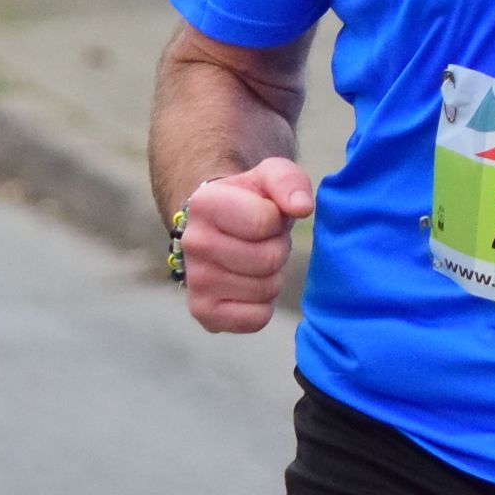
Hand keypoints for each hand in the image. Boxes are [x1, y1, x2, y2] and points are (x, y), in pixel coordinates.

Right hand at [178, 157, 314, 333]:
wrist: (219, 227)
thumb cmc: (251, 201)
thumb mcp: (271, 176)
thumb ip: (290, 182)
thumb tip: (301, 208)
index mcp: (205, 203)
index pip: (265, 222)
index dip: (277, 221)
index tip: (265, 215)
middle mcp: (193, 242)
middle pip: (268, 259)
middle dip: (277, 249)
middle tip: (263, 241)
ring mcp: (194, 280)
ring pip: (265, 290)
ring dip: (271, 276)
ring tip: (254, 260)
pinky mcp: (203, 311)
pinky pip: (255, 319)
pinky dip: (262, 306)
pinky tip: (248, 286)